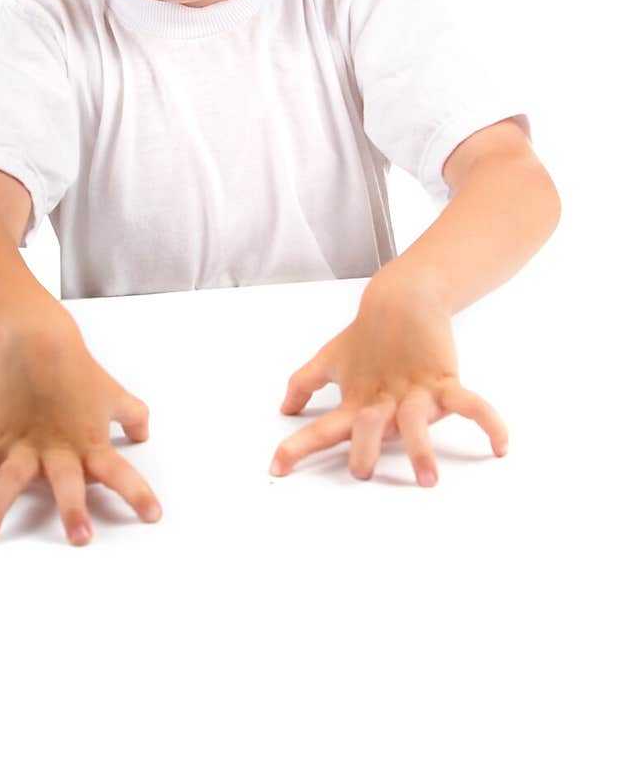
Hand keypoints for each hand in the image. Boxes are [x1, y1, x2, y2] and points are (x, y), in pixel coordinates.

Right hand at [0, 330, 161, 545]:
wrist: (37, 342)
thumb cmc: (78, 371)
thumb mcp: (114, 394)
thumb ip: (132, 417)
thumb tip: (141, 434)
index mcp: (90, 444)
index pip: (121, 472)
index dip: (138, 494)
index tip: (154, 515)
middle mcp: (58, 451)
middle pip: (68, 483)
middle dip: (73, 510)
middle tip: (80, 539)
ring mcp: (24, 448)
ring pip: (8, 482)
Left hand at [269, 270, 508, 486]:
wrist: (402, 298)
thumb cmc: (367, 337)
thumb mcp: (330, 360)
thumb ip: (305, 384)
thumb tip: (285, 407)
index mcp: (355, 401)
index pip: (321, 428)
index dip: (298, 447)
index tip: (276, 467)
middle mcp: (383, 401)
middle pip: (369, 427)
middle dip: (365, 448)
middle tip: (362, 471)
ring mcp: (414, 391)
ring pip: (415, 422)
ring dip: (420, 449)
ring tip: (428, 479)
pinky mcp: (443, 381)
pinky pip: (469, 403)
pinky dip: (487, 421)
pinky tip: (500, 445)